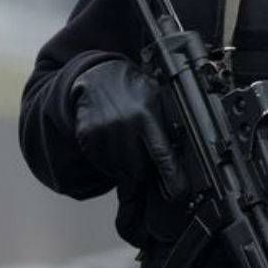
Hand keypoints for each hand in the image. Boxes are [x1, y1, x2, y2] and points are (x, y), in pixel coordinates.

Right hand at [71, 58, 187, 200]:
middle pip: (138, 168)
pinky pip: (101, 163)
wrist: (98, 74)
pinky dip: (109, 161)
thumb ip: (165, 125)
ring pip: (119, 169)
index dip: (171, 177)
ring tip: (127, 147)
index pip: (162, 154)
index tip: (178, 192)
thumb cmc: (131, 89)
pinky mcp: (87, 135)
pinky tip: (112, 145)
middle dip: (144, 169)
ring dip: (125, 166)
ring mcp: (103, 130)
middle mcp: (123, 123)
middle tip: (144, 155)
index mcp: (145, 115)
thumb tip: (181, 155)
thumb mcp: (155, 99)